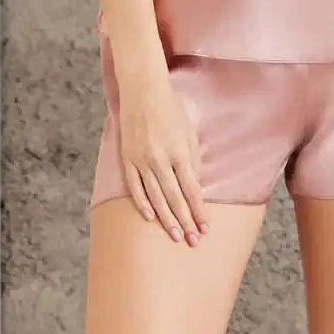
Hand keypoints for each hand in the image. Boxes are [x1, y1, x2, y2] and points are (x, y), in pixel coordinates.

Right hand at [116, 76, 208, 246]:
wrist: (143, 91)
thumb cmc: (171, 109)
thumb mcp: (189, 132)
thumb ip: (193, 160)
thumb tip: (195, 186)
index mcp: (179, 152)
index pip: (192, 190)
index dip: (199, 211)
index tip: (205, 228)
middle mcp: (160, 160)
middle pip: (175, 198)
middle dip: (185, 222)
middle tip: (192, 241)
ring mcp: (141, 160)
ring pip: (156, 197)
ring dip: (166, 219)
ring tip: (175, 236)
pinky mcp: (127, 158)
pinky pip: (135, 187)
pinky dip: (142, 203)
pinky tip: (149, 217)